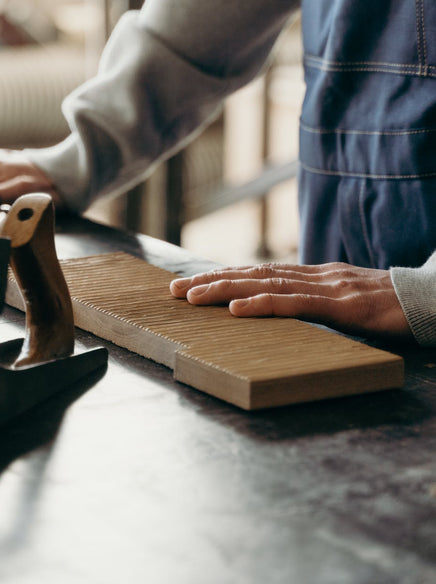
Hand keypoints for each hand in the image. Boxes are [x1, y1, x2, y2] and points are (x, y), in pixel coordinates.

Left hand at [170, 261, 411, 339]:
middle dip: (209, 282)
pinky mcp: (341, 303)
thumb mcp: (343, 303)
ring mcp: (326, 286)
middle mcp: (312, 275)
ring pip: (264, 284)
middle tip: (173, 291)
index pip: (257, 273)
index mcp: (311, 276)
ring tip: (191, 298)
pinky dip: (262, 305)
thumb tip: (281, 310)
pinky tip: (237, 310)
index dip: (222, 277)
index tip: (190, 285)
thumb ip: (313, 303)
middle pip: (251, 274)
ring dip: (224, 290)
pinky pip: (295, 303)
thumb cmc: (389, 305)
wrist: (431, 299)